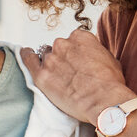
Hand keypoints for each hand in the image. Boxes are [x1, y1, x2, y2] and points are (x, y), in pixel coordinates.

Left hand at [20, 31, 134, 125]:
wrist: (103, 100)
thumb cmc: (110, 83)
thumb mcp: (109, 58)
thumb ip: (94, 52)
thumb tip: (91, 54)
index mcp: (80, 37)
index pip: (72, 41)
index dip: (74, 53)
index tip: (77, 62)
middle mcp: (63, 43)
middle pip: (58, 48)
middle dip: (62, 59)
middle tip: (69, 74)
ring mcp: (51, 58)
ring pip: (45, 57)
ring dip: (50, 64)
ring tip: (56, 77)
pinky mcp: (41, 75)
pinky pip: (28, 60)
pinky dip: (26, 56)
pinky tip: (26, 55)